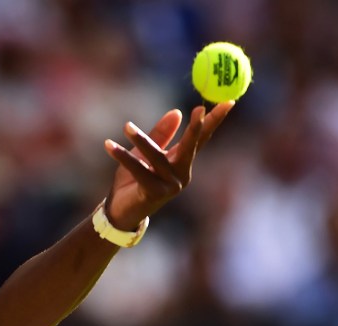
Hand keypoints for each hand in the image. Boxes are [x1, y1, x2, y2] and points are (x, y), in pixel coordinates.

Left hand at [103, 102, 232, 229]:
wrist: (120, 212)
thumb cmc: (133, 181)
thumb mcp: (145, 154)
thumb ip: (161, 135)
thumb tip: (178, 112)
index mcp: (181, 163)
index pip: (201, 139)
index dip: (214, 121)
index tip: (228, 102)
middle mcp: (181, 175)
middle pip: (191, 147)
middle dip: (196, 128)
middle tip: (199, 109)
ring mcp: (170, 186)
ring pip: (156, 156)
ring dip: (140, 140)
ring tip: (126, 126)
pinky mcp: (154, 194)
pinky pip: (138, 170)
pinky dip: (123, 157)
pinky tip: (109, 145)